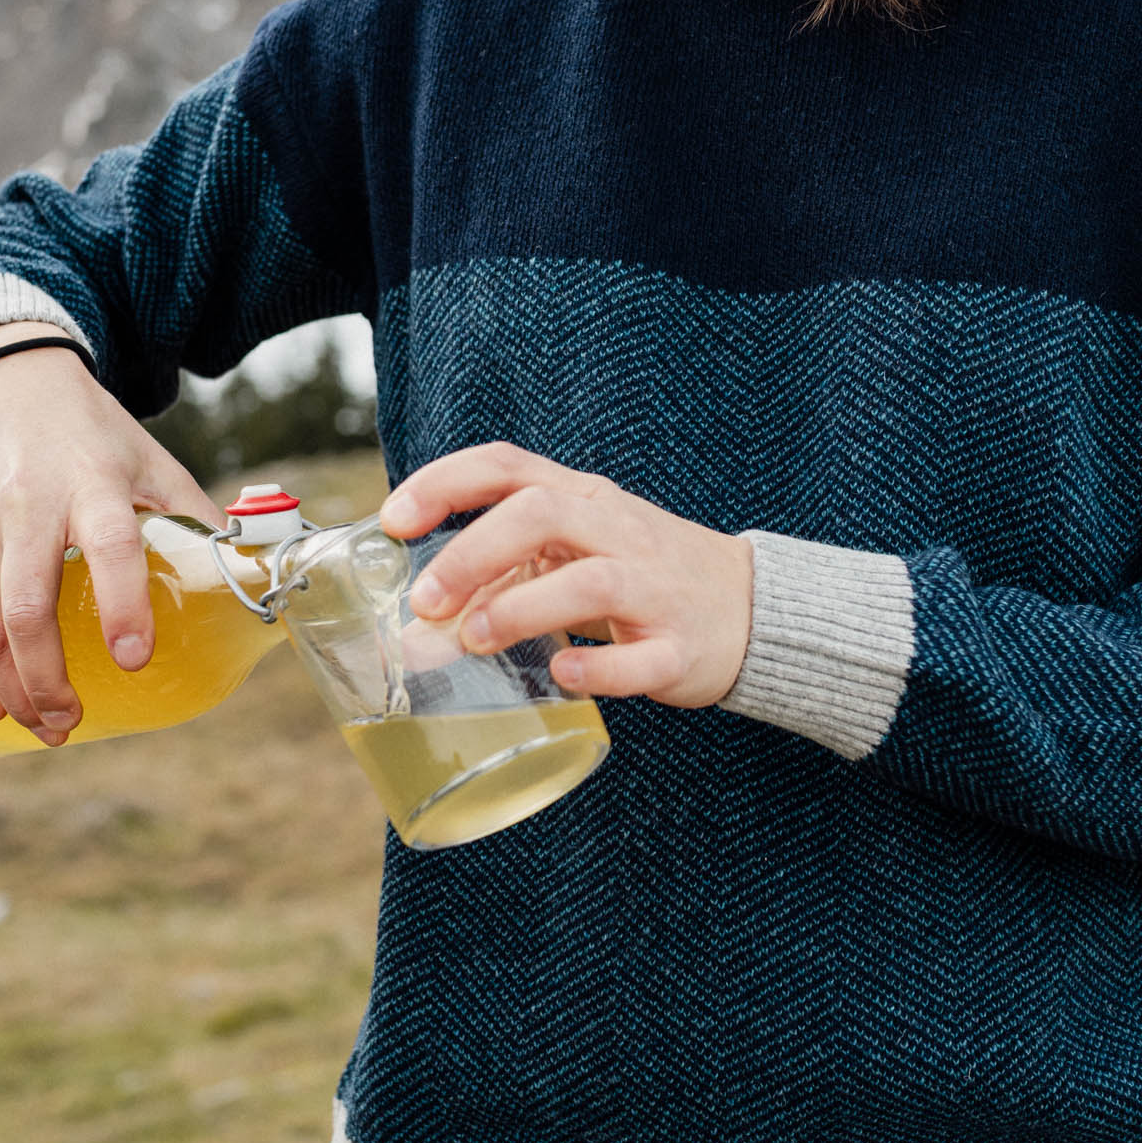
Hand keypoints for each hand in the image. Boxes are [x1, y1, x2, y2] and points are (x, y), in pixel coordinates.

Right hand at [0, 325, 220, 743]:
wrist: (5, 379)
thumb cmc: (90, 427)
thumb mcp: (151, 457)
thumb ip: (194, 514)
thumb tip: (247, 575)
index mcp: (92, 484)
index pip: (110, 546)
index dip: (123, 604)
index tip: (133, 660)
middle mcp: (32, 508)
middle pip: (29, 606)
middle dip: (47, 678)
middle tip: (75, 722)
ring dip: (13, 687)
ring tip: (46, 730)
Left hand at [378, 444, 752, 706]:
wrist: (748, 608)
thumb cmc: (638, 576)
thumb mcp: (573, 554)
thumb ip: (500, 577)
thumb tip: (418, 627)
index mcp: (583, 499)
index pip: (508, 466)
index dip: (444, 484)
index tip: (392, 519)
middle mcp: (617, 532)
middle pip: (542, 512)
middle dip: (473, 552)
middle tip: (426, 600)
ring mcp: (653, 588)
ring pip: (589, 580)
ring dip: (521, 608)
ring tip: (474, 639)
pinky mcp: (679, 648)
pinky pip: (641, 658)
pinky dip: (598, 668)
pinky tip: (563, 676)